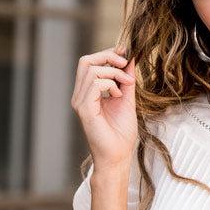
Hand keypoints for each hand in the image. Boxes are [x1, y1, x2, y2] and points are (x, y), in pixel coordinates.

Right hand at [71, 43, 137, 168]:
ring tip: (126, 85)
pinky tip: (119, 96)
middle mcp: (80, 96)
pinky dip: (110, 84)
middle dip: (108, 57)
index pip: (90, 63)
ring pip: (91, 69)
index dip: (107, 53)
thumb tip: (129, 60)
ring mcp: (80, 102)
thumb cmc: (121, 134)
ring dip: (113, 72)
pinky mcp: (85, 109)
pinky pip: (94, 83)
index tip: (125, 53)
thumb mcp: (127, 100)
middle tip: (125, 63)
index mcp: (87, 93)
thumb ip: (126, 80)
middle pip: (85, 61)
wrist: (118, 156)